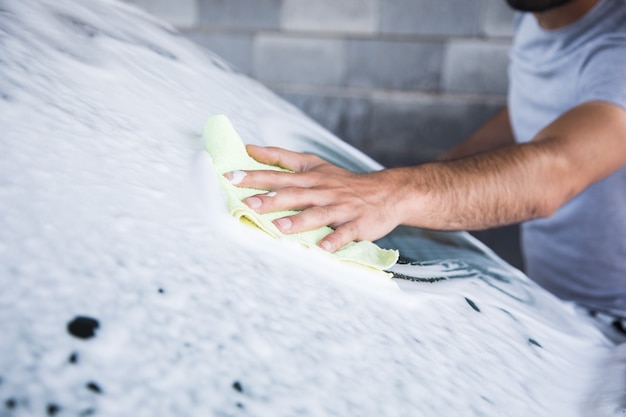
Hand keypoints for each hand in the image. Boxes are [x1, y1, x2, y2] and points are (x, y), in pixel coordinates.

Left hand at [225, 145, 405, 251]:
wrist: (386, 192)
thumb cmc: (343, 182)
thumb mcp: (314, 164)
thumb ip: (283, 157)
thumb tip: (251, 149)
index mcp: (311, 177)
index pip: (279, 174)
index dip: (255, 174)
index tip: (231, 176)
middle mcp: (323, 190)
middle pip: (294, 193)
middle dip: (270, 199)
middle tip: (248, 204)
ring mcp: (341, 207)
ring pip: (318, 213)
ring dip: (298, 221)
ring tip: (279, 228)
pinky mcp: (357, 224)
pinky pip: (345, 233)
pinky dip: (335, 240)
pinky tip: (324, 248)